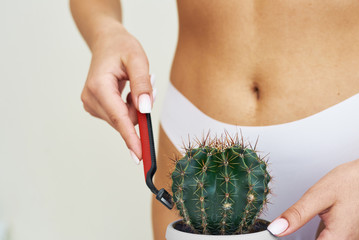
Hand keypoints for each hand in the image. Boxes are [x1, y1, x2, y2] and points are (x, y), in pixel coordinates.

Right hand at [81, 25, 154, 163]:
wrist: (106, 42)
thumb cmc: (121, 47)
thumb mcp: (137, 59)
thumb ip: (142, 84)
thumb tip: (145, 110)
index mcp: (99, 86)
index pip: (118, 118)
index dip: (131, 138)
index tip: (139, 155)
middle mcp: (90, 98)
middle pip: (123, 120)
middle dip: (140, 111)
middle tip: (149, 88)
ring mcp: (91, 104)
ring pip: (122, 120)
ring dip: (135, 108)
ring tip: (136, 85)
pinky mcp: (95, 107)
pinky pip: (119, 116)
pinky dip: (129, 108)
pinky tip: (128, 92)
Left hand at [267, 159, 358, 238]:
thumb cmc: (350, 182)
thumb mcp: (318, 195)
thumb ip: (297, 214)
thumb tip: (276, 229)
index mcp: (339, 237)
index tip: (277, 236)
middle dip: (301, 238)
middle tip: (285, 227)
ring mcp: (349, 239)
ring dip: (312, 236)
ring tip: (300, 223)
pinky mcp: (348, 235)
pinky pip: (329, 238)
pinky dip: (320, 234)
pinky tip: (317, 224)